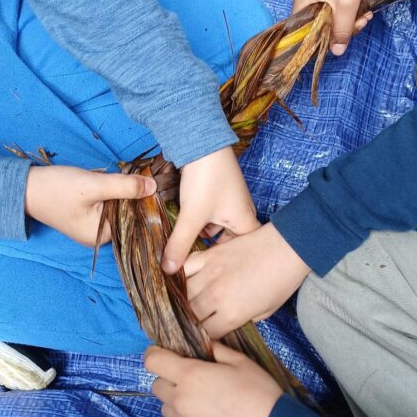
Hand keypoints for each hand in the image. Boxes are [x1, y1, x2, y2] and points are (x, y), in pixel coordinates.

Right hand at [25, 164, 155, 246]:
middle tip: (144, 176)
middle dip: (134, 197)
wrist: (24, 187)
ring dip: (124, 194)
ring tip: (131, 177)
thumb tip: (153, 187)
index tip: (154, 183)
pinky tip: (116, 183)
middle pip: (127, 216)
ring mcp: (91, 228)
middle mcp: (97, 238)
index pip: (133, 220)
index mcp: (101, 237)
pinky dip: (113, 195)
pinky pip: (107, 207)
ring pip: (118, 209)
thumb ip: (125, 186)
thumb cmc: (56, 188)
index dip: (144, 201)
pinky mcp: (86, 217)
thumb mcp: (93, 185)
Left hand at [144, 342, 282, 416]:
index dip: (156, 355)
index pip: (152, 361)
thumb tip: (203, 344)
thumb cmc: (259, 393)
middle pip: (157, 385)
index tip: (165, 355)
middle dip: (170, 379)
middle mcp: (180, 400)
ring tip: (202, 404)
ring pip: (166, 408)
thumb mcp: (241, 362)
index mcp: (190, 376)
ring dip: (177, 402)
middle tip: (193, 381)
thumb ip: (216, 349)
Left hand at [161, 147, 258, 274]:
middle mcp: (244, 215)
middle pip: (229, 244)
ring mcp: (232, 204)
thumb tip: (169, 271)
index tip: (210, 275)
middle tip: (193, 264)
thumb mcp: (192, 216)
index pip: (242, 255)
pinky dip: (200, 223)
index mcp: (246, 223)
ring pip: (218, 230)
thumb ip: (180, 245)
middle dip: (211, 253)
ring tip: (186, 248)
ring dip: (203, 237)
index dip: (227, 267)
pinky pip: (212, 218)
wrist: (202, 141)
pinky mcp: (219, 195)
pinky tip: (185, 226)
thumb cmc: (206, 179)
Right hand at [183, 222, 309, 338]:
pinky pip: (184, 267)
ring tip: (182, 304)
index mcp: (232, 314)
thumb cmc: (282, 281)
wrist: (288, 249)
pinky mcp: (209, 255)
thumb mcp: (266, 312)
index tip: (205, 335)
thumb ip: (241, 320)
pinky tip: (179, 282)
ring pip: (182, 293)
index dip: (205, 337)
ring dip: (182, 300)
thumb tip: (225, 322)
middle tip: (190, 321)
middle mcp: (216, 296)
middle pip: (190, 315)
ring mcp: (210, 273)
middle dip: (190, 321)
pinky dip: (179, 276)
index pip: (206, 333)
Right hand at [293, 0, 372, 55]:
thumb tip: (337, 53)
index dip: (322, 40)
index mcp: (302, 2)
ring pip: (333, 15)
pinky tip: (365, 9)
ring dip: (351, 19)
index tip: (340, 40)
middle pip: (322, 25)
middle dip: (343, 28)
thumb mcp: (345, 6)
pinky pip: (338, 5)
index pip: (305, 31)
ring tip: (367, 15)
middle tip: (361, 24)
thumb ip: (341, 30)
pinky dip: (351, 9)